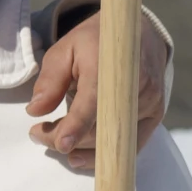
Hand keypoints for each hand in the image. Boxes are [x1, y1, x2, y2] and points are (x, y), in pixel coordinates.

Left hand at [27, 9, 168, 172]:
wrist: (138, 33)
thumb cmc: (96, 42)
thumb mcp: (65, 50)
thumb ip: (50, 80)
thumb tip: (35, 111)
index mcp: (110, 66)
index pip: (94, 102)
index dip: (77, 125)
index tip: (60, 144)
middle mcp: (136, 87)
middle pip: (100, 128)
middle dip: (65, 137)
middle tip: (38, 133)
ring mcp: (150, 103)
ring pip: (114, 141)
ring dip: (81, 148)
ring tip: (55, 139)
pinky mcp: (155, 115)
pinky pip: (130, 144)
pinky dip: (105, 153)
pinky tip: (79, 156)